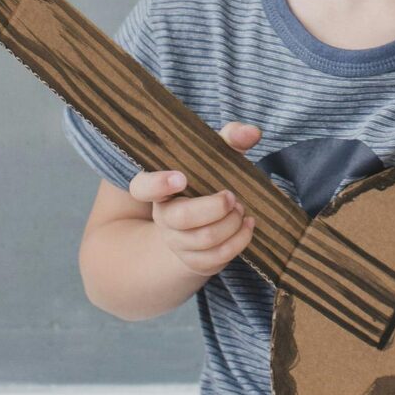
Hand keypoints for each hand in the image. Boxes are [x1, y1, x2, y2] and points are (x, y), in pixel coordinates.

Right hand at [132, 121, 261, 276]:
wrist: (204, 221)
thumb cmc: (208, 182)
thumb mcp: (215, 157)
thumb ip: (230, 139)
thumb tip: (252, 133)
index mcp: (160, 188)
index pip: (142, 187)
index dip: (158, 184)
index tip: (182, 177)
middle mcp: (163, 217)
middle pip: (181, 218)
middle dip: (214, 207)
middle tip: (231, 196)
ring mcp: (177, 242)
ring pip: (204, 239)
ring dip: (231, 223)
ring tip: (240, 209)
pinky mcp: (195, 261)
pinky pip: (217, 257)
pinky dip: (239, 240)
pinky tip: (247, 224)